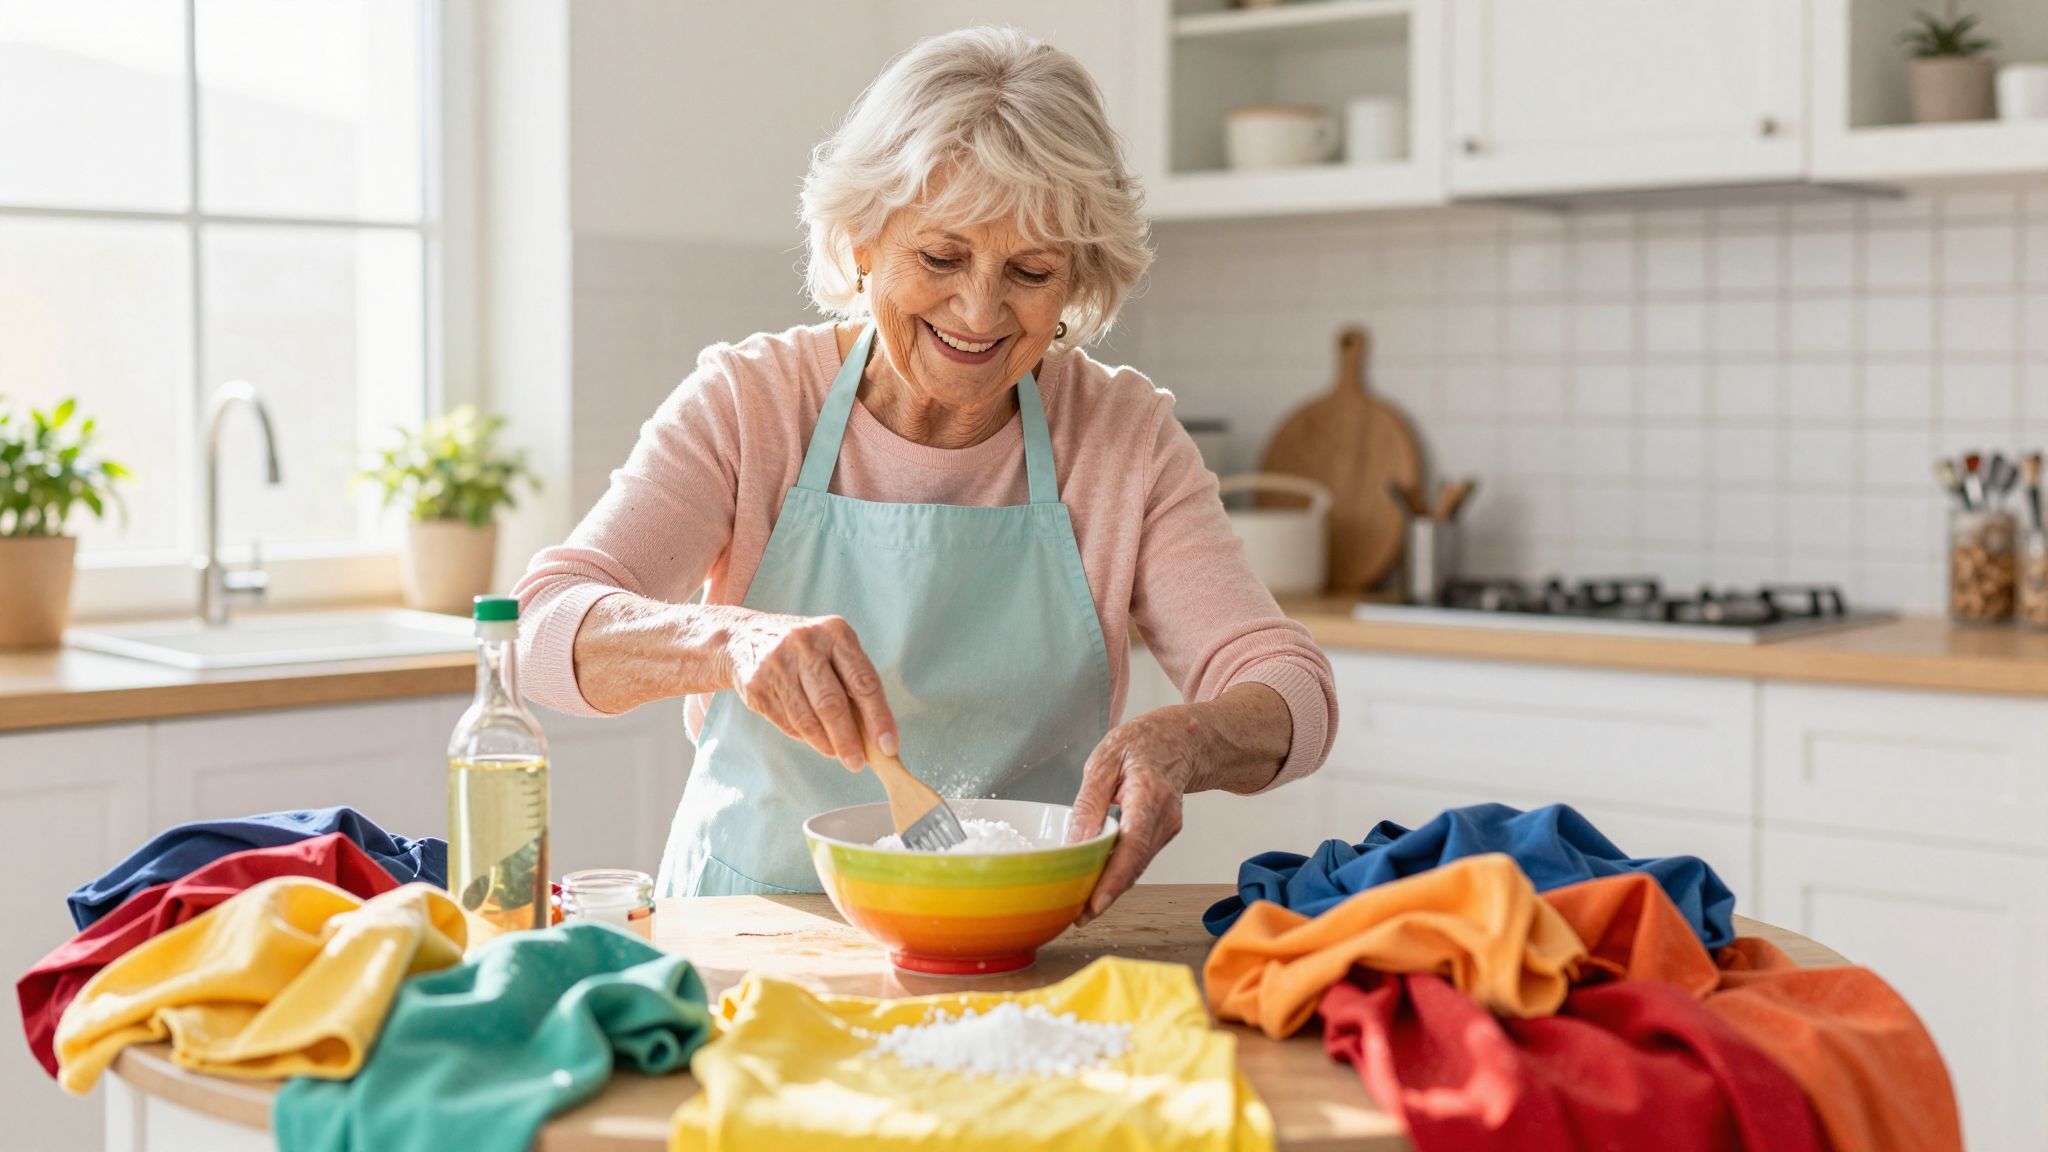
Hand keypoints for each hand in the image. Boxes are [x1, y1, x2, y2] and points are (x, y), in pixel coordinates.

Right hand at [723, 611, 896, 770]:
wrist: (744, 636)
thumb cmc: (805, 649)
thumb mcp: (833, 649)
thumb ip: (854, 682)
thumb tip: (875, 732)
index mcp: (835, 633)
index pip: (863, 682)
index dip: (879, 717)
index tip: (888, 746)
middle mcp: (805, 644)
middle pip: (832, 704)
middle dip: (848, 741)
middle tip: (857, 763)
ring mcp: (777, 664)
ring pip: (807, 719)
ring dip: (826, 744)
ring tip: (836, 753)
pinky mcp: (756, 684)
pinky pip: (786, 722)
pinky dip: (804, 736)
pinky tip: (813, 738)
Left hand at [1066, 705, 1205, 925]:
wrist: (1180, 739)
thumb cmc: (1140, 744)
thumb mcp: (1104, 760)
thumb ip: (1089, 802)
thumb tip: (1075, 842)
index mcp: (1150, 795)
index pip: (1133, 846)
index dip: (1114, 879)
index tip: (1094, 905)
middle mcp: (1165, 818)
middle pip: (1134, 866)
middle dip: (1106, 895)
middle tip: (1074, 917)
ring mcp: (1168, 829)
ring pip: (1137, 867)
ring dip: (1111, 888)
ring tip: (1079, 906)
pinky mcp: (1163, 835)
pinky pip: (1138, 859)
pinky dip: (1119, 873)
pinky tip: (1097, 881)